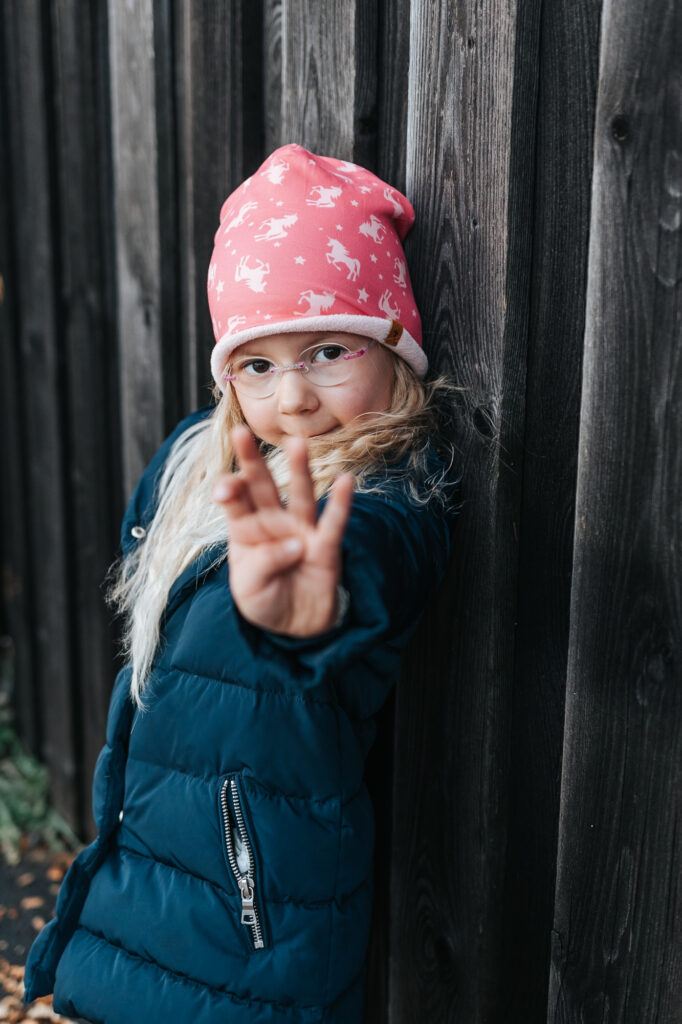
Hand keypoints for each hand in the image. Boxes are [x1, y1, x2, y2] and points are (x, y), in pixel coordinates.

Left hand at [211, 425, 354, 636]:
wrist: (295, 624)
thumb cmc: (266, 599)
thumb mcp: (249, 589)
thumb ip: (262, 565)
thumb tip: (294, 545)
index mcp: (245, 529)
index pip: (235, 502)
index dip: (229, 490)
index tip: (224, 488)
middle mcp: (273, 522)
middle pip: (262, 486)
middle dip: (251, 461)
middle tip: (241, 432)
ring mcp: (301, 530)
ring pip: (300, 495)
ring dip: (298, 470)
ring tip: (298, 444)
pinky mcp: (326, 546)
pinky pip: (335, 522)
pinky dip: (342, 503)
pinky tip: (347, 481)